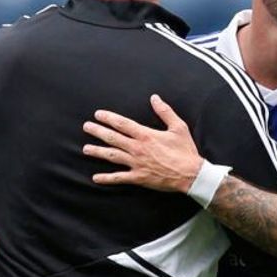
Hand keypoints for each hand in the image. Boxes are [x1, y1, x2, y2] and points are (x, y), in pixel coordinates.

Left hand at [83, 93, 202, 191]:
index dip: (108, 118)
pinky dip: (107, 178)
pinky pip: (119, 178)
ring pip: (112, 156)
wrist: (190, 174)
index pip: (122, 124)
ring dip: (98, 152)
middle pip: (113, 138)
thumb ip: (165, 111)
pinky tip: (96, 178)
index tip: (98, 115)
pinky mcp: (138, 178)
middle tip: (86, 127)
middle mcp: (137, 148)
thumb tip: (155, 98)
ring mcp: (136, 163)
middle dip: (98, 131)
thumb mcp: (178, 127)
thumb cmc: (185, 151)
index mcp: (145, 135)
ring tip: (86, 149)